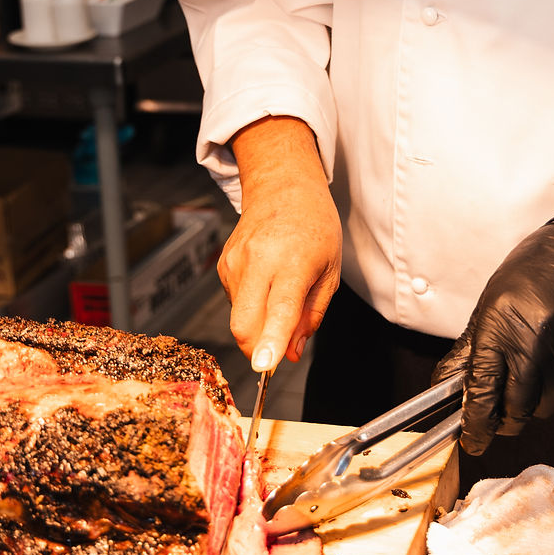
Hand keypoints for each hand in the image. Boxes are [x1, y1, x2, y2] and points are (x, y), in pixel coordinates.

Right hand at [220, 117, 341, 372]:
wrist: (283, 187)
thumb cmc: (314, 226)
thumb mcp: (330, 271)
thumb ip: (312, 316)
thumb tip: (292, 354)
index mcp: (293, 261)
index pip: (279, 310)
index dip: (271, 342)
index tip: (264, 366)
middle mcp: (258, 261)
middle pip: (244, 325)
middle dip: (258, 350)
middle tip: (280, 350)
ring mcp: (234, 262)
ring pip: (239, 318)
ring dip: (259, 323)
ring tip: (282, 290)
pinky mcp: (223, 264)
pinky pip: (236, 302)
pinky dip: (252, 306)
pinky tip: (267, 281)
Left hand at [432, 206, 553, 454]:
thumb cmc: (536, 272)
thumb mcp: (491, 304)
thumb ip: (470, 352)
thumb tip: (447, 389)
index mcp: (503, 330)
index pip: (482, 395)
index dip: (474, 426)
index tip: (471, 440)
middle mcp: (538, 350)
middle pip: (516, 413)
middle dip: (504, 418)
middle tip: (500, 408)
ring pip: (545, 409)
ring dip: (534, 400)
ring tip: (535, 365)